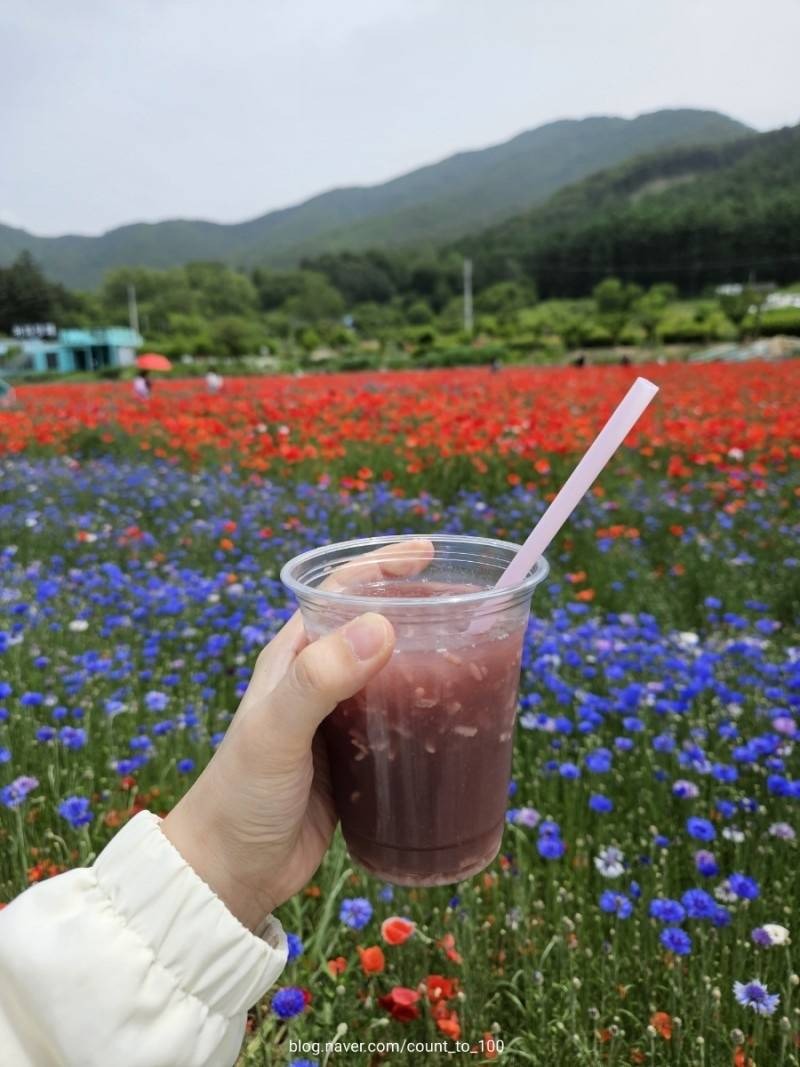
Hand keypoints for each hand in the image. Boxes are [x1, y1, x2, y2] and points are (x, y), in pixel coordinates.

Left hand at [161, 539, 432, 930]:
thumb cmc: (242, 795)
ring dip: (428, 659)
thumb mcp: (276, 731)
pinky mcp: (354, 761)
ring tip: (476, 655)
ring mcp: (337, 721)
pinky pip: (399, 722)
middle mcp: (317, 680)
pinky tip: (458, 718)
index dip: (383, 565)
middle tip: (470, 608)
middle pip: (375, 627)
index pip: (341, 591)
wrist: (229, 874)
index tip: (429, 553)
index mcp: (294, 656)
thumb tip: (382, 626)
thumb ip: (320, 679)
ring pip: (393, 674)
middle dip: (418, 608)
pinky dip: (428, 710)